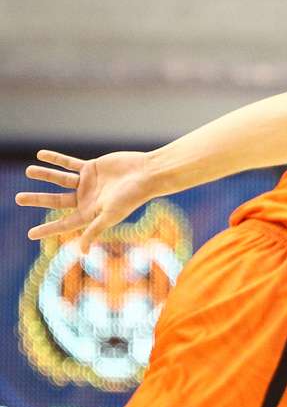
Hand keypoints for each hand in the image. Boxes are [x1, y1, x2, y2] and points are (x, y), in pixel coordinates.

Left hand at [15, 150, 154, 249]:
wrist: (147, 174)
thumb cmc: (132, 197)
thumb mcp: (111, 215)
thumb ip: (95, 231)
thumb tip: (82, 252)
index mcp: (90, 213)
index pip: (63, 223)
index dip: (47, 229)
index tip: (30, 235)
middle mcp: (87, 199)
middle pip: (56, 201)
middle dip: (37, 199)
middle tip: (18, 198)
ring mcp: (88, 183)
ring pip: (60, 180)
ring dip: (44, 175)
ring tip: (28, 171)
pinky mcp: (92, 167)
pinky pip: (70, 163)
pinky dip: (56, 159)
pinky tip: (41, 155)